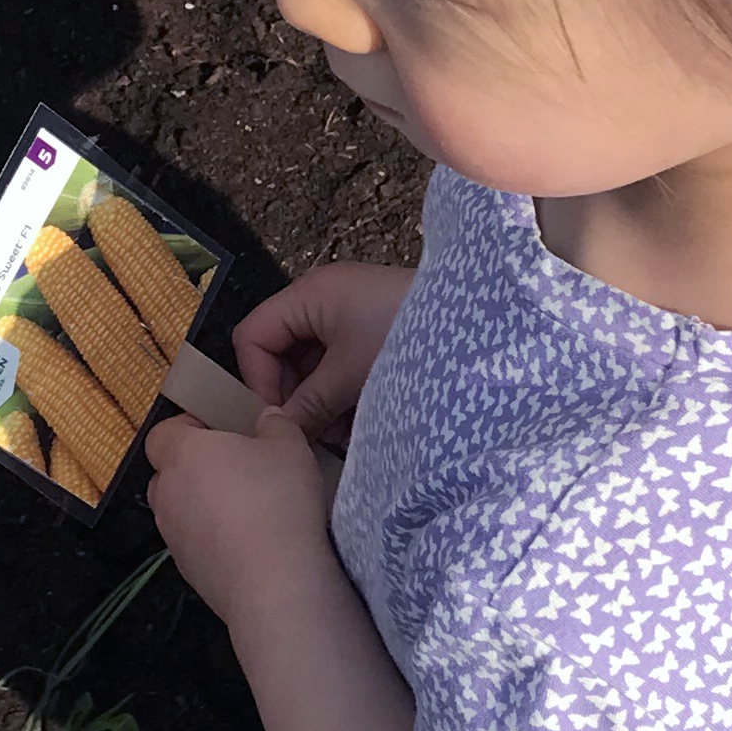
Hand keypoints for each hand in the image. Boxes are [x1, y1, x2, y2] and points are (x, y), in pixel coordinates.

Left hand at [144, 410, 338, 634]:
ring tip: (247, 509)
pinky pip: (195, 544)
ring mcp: (173, 536)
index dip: (188, 428)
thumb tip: (266, 419)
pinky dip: (214, 540)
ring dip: (203, 507)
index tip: (221, 430)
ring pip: (180, 511)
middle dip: (195, 468)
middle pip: (167, 472)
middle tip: (237, 468)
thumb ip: (275, 424)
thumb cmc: (276, 501)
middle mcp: (167, 493)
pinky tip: (250, 543)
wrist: (273, 582)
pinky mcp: (187, 571)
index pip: (162, 432)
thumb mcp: (290, 446)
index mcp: (182, 453)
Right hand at [233, 263, 413, 445]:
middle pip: (280, 352)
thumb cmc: (405, 337)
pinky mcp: (370, 332)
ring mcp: (348, 316)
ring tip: (341, 432)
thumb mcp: (350, 376)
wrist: (478, 322)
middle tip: (314, 433)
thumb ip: (308, 405)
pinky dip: (342, 393)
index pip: (253, 336)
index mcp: (308, 296)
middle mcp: (322, 301)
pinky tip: (359, 421)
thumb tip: (280, 435)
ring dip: (320, 401)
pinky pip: (338, 365)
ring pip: (311, 365)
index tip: (279, 419)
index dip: (258, 379)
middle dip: (295, 395)